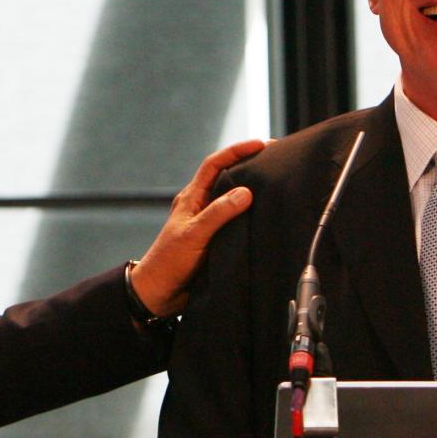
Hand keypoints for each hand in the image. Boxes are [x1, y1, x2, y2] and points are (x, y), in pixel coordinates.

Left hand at [131, 139, 266, 317]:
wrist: (160, 293)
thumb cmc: (169, 262)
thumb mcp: (194, 234)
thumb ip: (218, 213)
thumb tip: (245, 192)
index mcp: (191, 198)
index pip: (214, 165)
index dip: (235, 151)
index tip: (260, 145)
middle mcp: (201, 206)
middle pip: (226, 177)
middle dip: (248, 165)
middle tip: (275, 158)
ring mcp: (208, 222)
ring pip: (233, 199)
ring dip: (251, 189)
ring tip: (276, 182)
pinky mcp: (216, 238)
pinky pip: (237, 220)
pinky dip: (251, 214)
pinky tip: (267, 214)